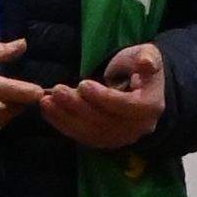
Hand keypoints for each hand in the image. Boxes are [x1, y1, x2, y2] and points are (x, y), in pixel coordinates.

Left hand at [37, 44, 167, 149]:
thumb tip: (146, 64)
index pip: (126, 106)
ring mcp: (119, 138)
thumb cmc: (138, 66)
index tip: (83, 84)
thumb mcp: (147, 54)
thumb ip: (147, 58)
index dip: (104, 97)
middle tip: (57, 90)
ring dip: (65, 118)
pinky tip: (47, 111)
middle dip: (78, 107)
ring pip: (90, 132)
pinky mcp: (103, 141)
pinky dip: (63, 124)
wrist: (138, 87)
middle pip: (104, 121)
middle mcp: (136, 128)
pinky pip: (82, 136)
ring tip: (46, 101)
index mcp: (150, 107)